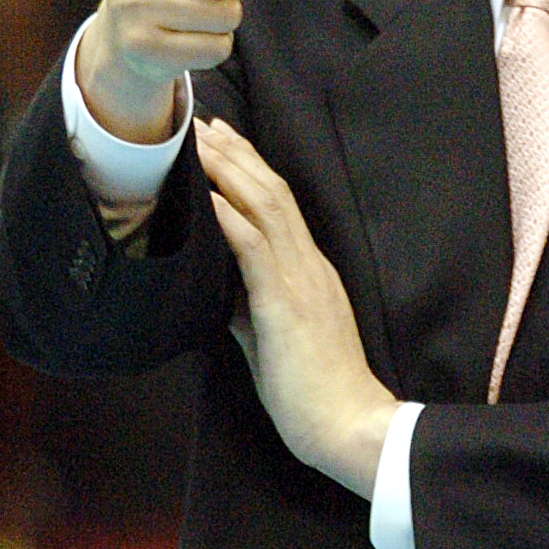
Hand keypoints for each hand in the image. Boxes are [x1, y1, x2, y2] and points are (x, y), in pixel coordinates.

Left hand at [195, 117, 399, 497]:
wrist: (349, 426)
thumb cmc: (315, 393)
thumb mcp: (275, 339)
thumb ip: (253, 308)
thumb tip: (225, 291)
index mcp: (310, 271)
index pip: (280, 204)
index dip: (251, 167)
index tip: (223, 140)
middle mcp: (308, 265)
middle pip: (271, 191)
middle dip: (236, 153)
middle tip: (205, 122)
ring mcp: (299, 281)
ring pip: (263, 207)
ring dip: (228, 171)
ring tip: (199, 142)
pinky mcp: (283, 304)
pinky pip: (254, 248)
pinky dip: (227, 216)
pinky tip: (205, 194)